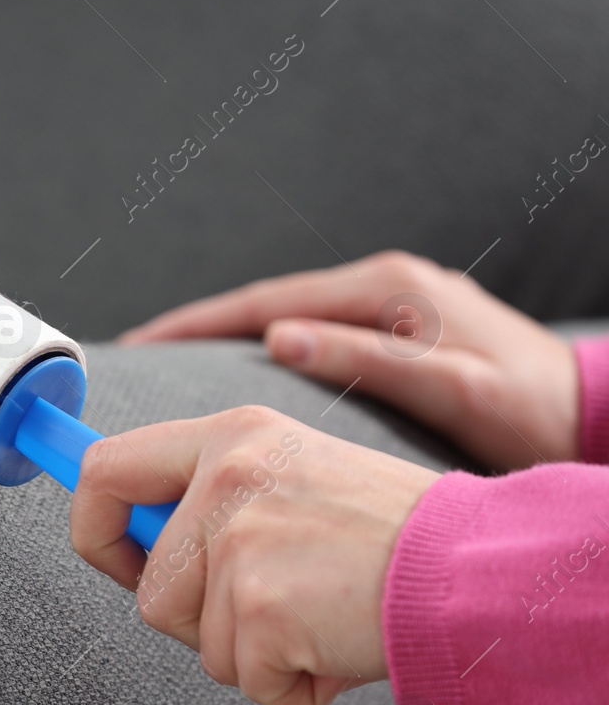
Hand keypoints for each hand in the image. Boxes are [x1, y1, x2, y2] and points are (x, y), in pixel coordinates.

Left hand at [70, 405, 438, 704]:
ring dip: (251, 652)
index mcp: (230, 435)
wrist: (473, 571)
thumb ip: (214, 496)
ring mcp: (241, 544)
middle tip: (273, 607)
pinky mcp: (262, 609)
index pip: (105, 468)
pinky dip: (291, 685)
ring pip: (195, 641)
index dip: (92, 528)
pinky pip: (245, 679)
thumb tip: (131, 537)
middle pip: (148, 590)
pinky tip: (337, 645)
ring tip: (318, 615)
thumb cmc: (387, 535)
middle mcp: (226, 478)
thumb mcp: (293, 474)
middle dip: (199, 621)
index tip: (113, 557)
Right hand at [118, 250, 579, 470]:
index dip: (194, 326)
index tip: (140, 345)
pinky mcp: (392, 338)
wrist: (589, 414)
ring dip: (227, 354)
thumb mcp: (454, 388)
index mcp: (384, 291)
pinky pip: (308, 349)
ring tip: (174, 382)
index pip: (262, 302)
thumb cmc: (531, 410)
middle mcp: (379, 289)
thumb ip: (367, 358)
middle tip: (140, 364)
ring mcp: (386, 311)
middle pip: (263, 310)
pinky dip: (263, 367)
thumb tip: (279, 336)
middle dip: (199, 335)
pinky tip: (238, 399)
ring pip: (282, 330)